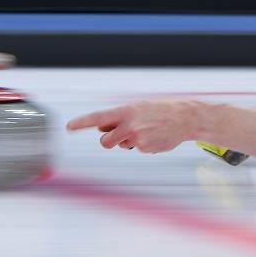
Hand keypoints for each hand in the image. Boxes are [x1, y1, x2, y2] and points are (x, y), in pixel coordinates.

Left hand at [66, 100, 204, 153]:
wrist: (186, 117)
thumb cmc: (160, 110)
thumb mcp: (138, 107)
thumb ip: (118, 117)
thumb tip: (102, 127)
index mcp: (126, 111)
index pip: (98, 117)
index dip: (82, 122)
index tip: (69, 127)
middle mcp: (130, 125)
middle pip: (105, 141)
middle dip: (109, 140)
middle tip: (121, 134)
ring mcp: (138, 138)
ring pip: (122, 146)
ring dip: (128, 141)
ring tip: (145, 130)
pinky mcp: (146, 149)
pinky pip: (136, 149)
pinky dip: (143, 144)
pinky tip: (155, 136)